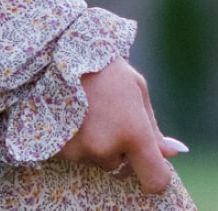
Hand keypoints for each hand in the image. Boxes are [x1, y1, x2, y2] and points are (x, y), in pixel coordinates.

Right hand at [58, 57, 176, 194]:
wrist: (60, 52)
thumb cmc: (105, 67)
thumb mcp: (137, 89)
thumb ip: (153, 127)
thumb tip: (172, 154)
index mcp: (134, 133)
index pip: (155, 179)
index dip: (155, 173)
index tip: (150, 161)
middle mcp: (107, 147)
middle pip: (123, 167)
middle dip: (121, 150)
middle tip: (111, 118)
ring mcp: (82, 149)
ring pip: (100, 160)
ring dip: (99, 145)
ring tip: (90, 112)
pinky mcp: (61, 148)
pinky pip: (80, 154)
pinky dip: (79, 141)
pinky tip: (75, 115)